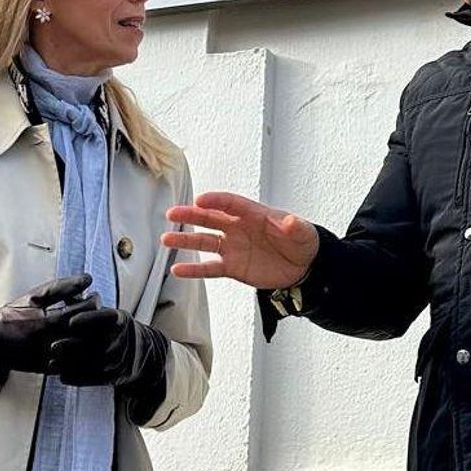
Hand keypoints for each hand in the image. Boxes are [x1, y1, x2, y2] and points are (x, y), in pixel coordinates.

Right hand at [0, 273, 96, 383]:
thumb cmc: (11, 317)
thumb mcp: (33, 297)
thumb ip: (61, 287)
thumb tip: (88, 279)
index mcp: (49, 320)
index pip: (86, 310)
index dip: (94, 301)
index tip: (93, 297)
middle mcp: (53, 341)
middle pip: (91, 332)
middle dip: (99, 320)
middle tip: (97, 312)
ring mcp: (53, 358)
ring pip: (87, 350)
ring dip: (94, 337)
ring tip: (91, 327)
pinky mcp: (52, 370)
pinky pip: (77, 364)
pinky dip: (84, 353)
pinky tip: (81, 342)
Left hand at [47, 307, 167, 388]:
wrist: (137, 352)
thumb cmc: (113, 329)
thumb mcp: (105, 313)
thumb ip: (84, 305)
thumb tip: (62, 293)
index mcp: (118, 319)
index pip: (104, 317)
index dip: (88, 319)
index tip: (70, 322)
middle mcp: (120, 338)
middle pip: (96, 342)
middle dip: (73, 345)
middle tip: (53, 346)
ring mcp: (118, 358)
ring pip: (93, 362)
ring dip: (71, 364)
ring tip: (52, 364)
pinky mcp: (114, 375)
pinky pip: (95, 378)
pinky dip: (78, 378)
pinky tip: (63, 376)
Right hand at [161, 191, 319, 288]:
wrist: (303, 268)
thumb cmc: (302, 243)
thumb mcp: (303, 233)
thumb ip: (295, 227)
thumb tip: (291, 221)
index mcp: (253, 214)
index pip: (230, 204)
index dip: (216, 201)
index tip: (200, 200)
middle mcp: (238, 228)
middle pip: (211, 219)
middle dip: (191, 215)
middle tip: (172, 213)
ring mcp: (233, 248)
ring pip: (205, 242)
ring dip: (186, 240)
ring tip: (166, 240)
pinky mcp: (232, 267)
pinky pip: (210, 268)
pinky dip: (194, 269)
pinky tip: (177, 269)